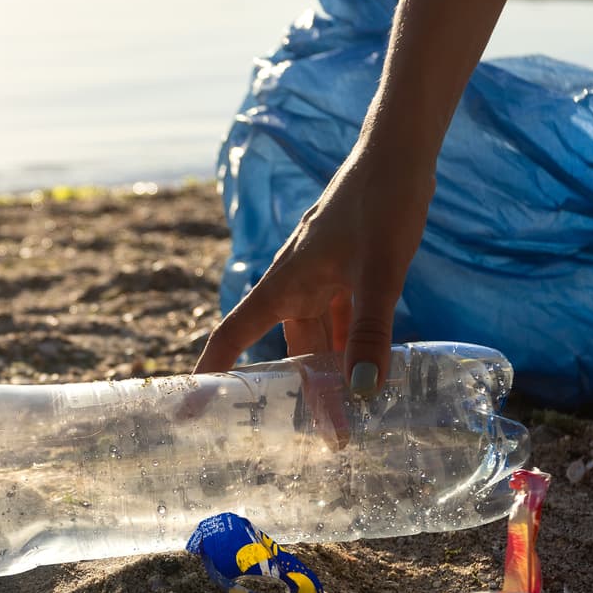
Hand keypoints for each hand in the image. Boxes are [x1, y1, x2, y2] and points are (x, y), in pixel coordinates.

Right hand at [194, 138, 434, 395]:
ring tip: (351, 417)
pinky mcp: (348, 270)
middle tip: (325, 440)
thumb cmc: (381, 202)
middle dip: (300, 393)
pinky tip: (371, 369)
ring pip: (319, 337)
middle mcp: (296, 283)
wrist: (400, 152)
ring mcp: (322, 276)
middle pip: (288, 348)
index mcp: (284, 282)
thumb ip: (371, 332)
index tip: (191, 409)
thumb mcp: (379, 272)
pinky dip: (352, 346)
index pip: (233, 335)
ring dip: (331, 373)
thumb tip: (363, 392)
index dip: (211, 373)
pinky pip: (341, 319)